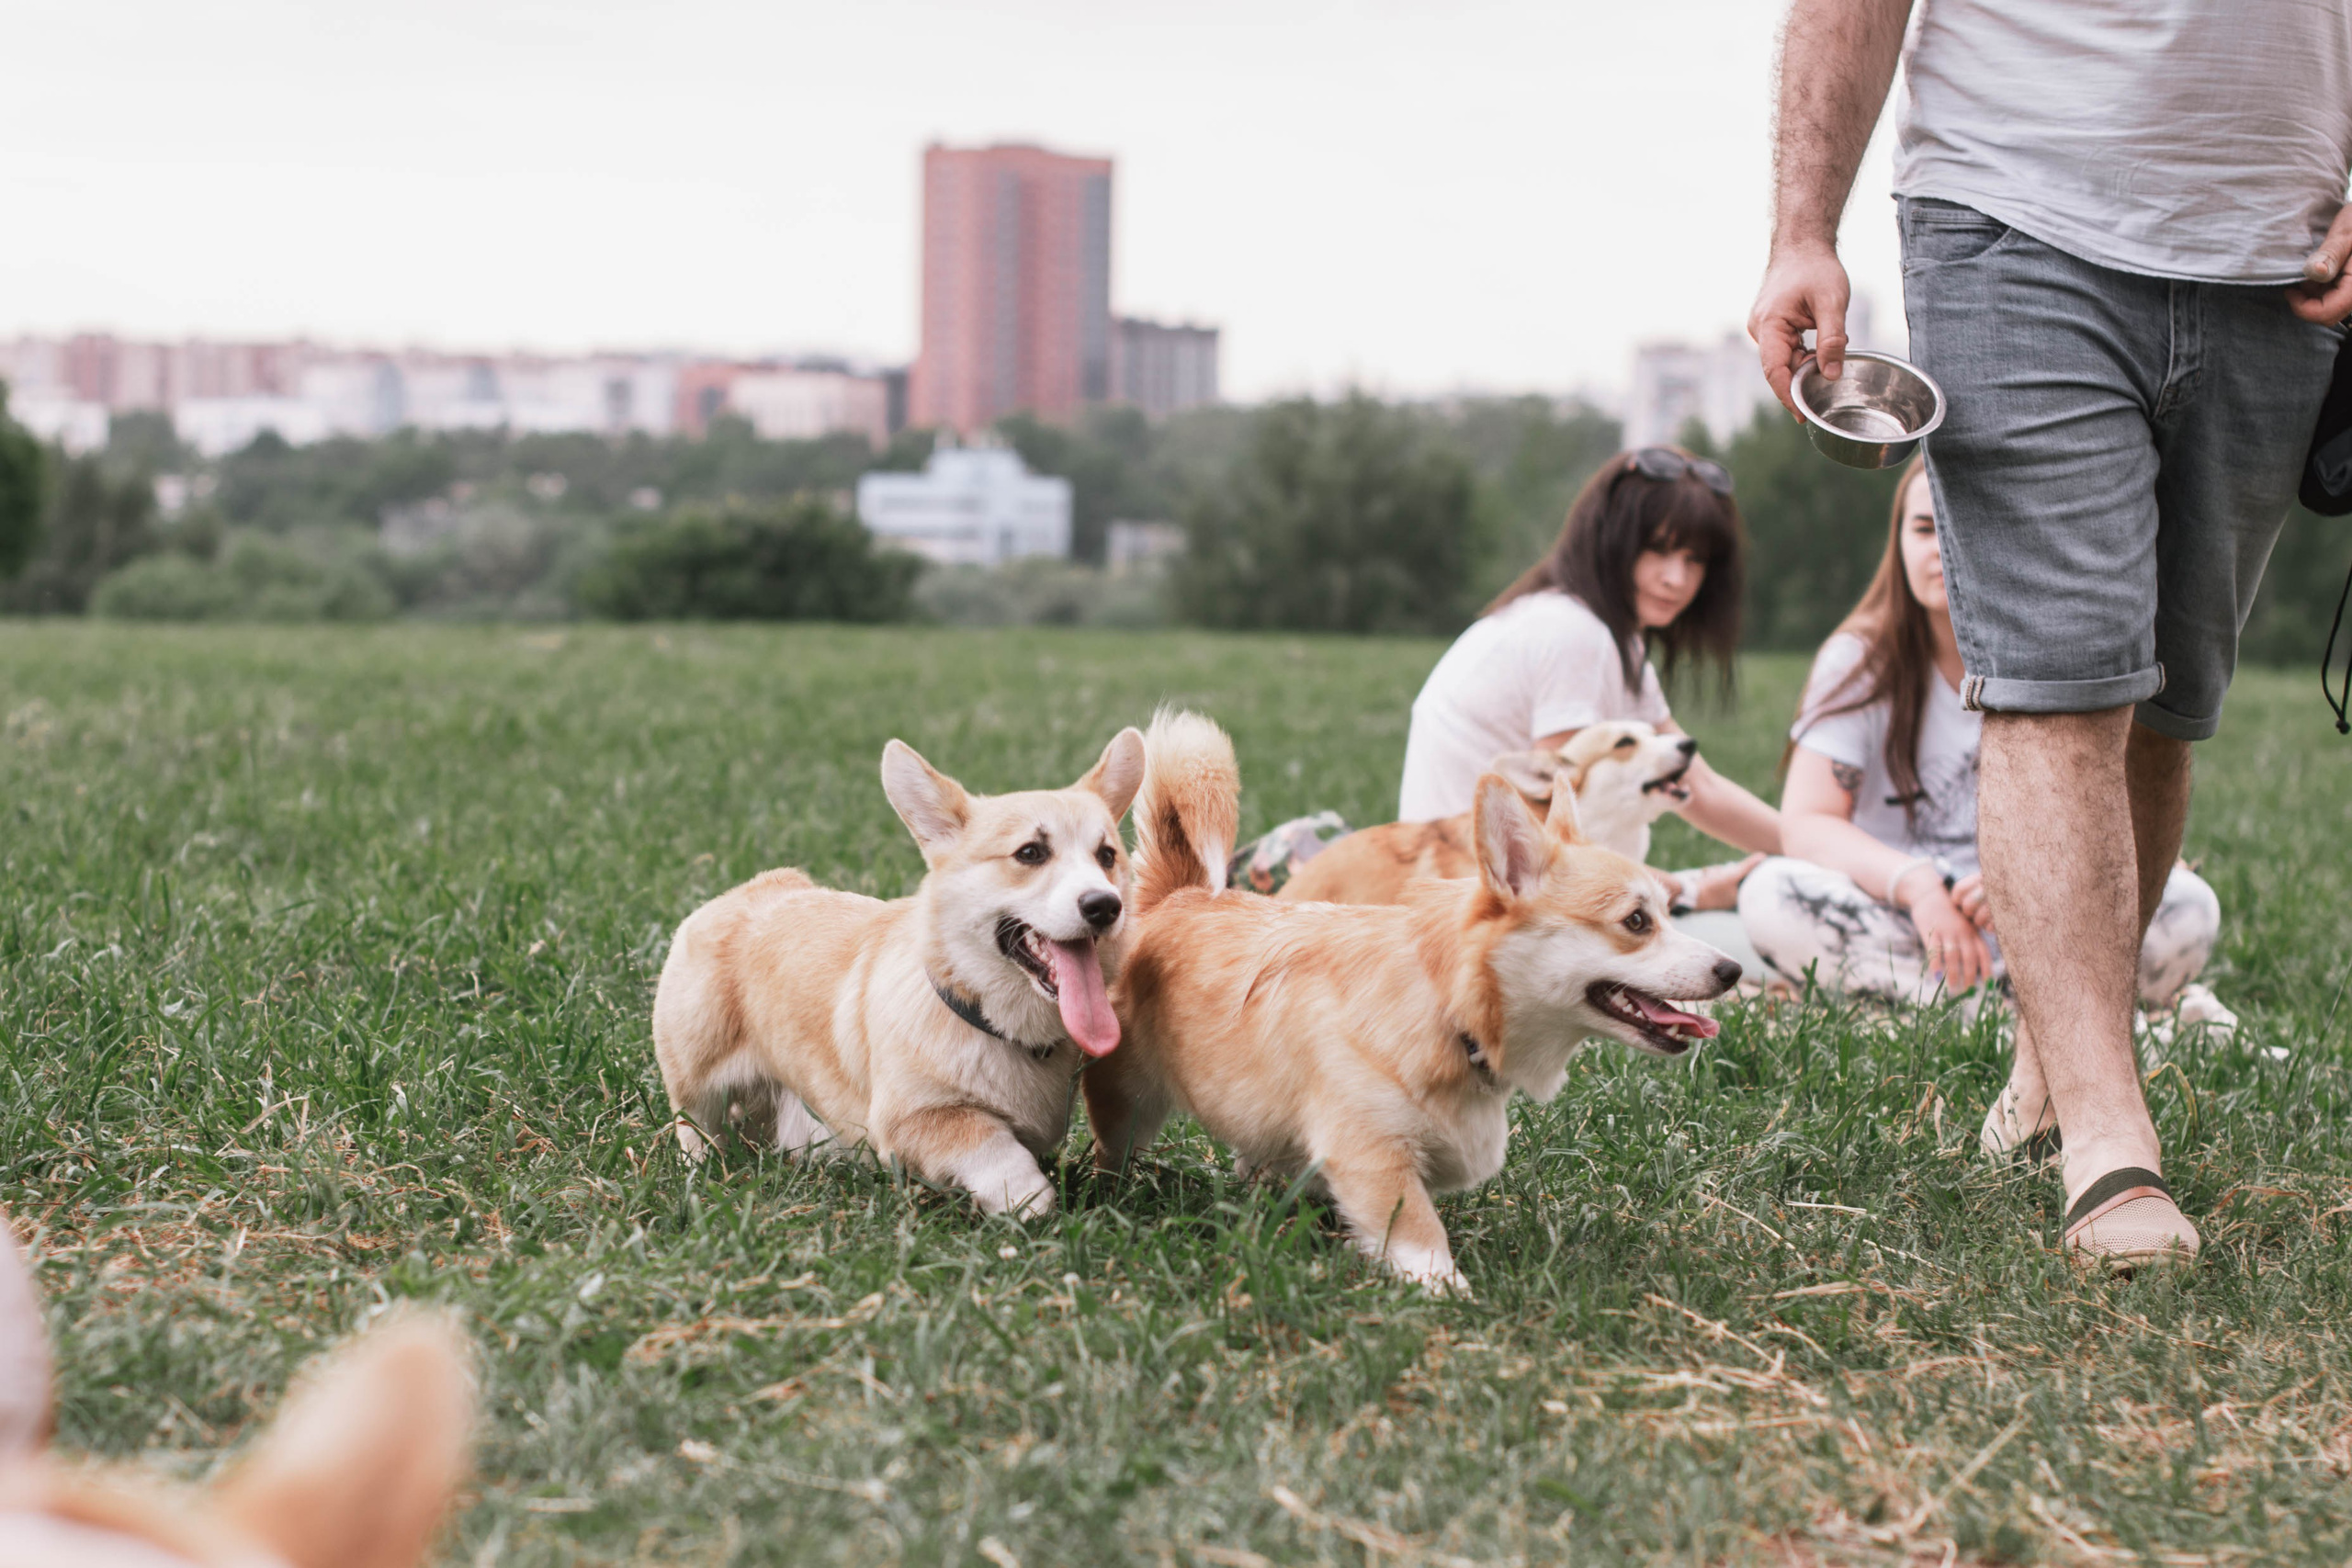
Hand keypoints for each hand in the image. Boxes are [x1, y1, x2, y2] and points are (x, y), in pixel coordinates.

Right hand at [1685, 853, 1765, 911]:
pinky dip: (1710, 875)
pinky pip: (1713, 879)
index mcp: (1739, 899)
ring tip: (1709, 875)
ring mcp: (1719, 896)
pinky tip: (1704, 876)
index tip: (1733, 870)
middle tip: (1718, 874)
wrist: (1689, 895)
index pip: (1746, 880)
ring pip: (1722, 876)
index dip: (1740, 872)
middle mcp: (1730, 899)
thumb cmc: (1713, 888)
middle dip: (1725, 871)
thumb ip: (1748, 866)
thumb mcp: (1732, 875)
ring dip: (1716, 872)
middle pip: (1733, 877)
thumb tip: (1763, 856)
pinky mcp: (1709, 893)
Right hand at [1749, 240, 1852, 414]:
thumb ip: (1832, 340)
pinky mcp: (1772, 326)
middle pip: (1779, 369)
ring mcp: (1764, 328)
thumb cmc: (1816, 268)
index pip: (1775, 370)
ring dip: (1804, 368)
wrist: (1802, 244)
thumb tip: (1832, 375)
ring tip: (1827, 369)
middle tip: (1824, 396)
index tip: (1803, 415)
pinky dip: (1802, 357)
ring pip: (1783, 360)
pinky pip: (1785, 350)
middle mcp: (1760, 329)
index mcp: (1769, 324)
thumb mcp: (1832, 303)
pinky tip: (1820, 356)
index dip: (1788, 396)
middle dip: (1800, 383)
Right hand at [1902, 882, 1994, 993]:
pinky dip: (1936, 964)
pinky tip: (1935, 977)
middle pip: (1970, 957)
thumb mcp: (1964, 923)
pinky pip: (1934, 950)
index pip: (1983, 952)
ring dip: (1954, 974)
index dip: (1986, 969)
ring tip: (1953, 989)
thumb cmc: (1948, 913)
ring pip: (1953, 956)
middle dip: (1970, 977)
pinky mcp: (1931, 930)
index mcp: (1973, 931)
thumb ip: (1970, 940)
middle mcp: (1962, 932)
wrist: (1929, 894)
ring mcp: (1947, 931)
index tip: (1988, 985)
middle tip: (1969, 993)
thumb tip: (1975, 967)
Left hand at [2289, 203, 2351, 323]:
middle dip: (2308, 301)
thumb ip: (2331, 254)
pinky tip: (2319, 269)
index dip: (2303, 307)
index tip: (2290, 290)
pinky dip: (2322, 287)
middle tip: (2299, 278)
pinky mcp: (2351, 283)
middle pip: (2329, 314)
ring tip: (2311, 268)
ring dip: (2314, 293)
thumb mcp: (2347, 232)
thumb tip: (2315, 273)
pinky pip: (2335, 295)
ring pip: (2331, 306)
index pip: (2328, 313)